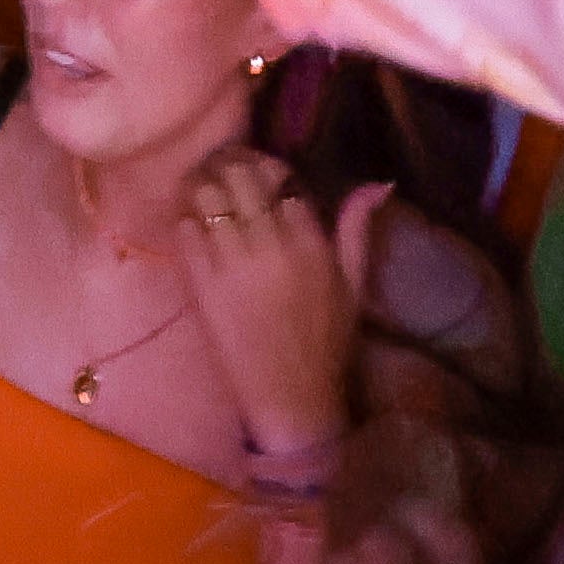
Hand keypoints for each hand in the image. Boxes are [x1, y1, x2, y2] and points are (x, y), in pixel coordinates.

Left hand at [166, 145, 377, 457]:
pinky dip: (186, 219)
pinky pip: (184, 229)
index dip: (269, 172)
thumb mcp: (353, 284)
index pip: (281, 179)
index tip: (262, 179)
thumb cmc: (326, 342)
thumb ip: (357, 229)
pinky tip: (197, 229)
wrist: (291, 397)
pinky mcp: (202, 284)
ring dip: (205, 187)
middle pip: (240, 175)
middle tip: (228, 175)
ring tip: (209, 196)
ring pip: (206, 193)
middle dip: (232, 166)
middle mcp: (271, 245)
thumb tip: (379, 183)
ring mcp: (232, 263)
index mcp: (311, 243)